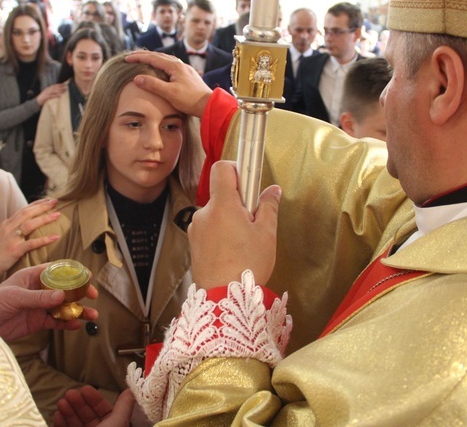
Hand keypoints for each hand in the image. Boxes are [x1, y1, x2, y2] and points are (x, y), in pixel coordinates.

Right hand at [0, 198, 60, 279]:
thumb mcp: (5, 235)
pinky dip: (44, 240)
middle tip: (56, 201)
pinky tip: (55, 237)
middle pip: (27, 213)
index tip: (49, 199)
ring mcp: (11, 238)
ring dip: (44, 219)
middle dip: (42, 206)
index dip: (37, 203)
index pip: (24, 209)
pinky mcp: (14, 250)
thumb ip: (15, 228)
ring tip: (57, 215)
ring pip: (29, 225)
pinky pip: (31, 243)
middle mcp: (9, 228)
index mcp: (8, 223)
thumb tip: (31, 223)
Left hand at [0, 264, 97, 341]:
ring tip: (92, 314)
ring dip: (77, 310)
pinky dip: (67, 323)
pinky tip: (77, 325)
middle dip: (80, 292)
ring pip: (63, 306)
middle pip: (64, 289)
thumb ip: (38, 297)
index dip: (73, 272)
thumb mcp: (15, 297)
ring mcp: (39, 306)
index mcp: (32, 277)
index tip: (87, 275)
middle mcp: (38, 290)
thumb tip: (61, 296)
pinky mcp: (37, 322)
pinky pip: (56, 322)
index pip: (57, 270)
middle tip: (93, 295)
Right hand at [37, 82, 67, 105]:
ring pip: (53, 91)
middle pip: (54, 87)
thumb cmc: (44, 98)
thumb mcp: (48, 94)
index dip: (59, 85)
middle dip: (60, 87)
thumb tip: (60, 93)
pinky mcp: (45, 97)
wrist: (37, 102)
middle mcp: (47, 90)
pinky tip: (59, 96)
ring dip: (59, 91)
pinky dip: (55, 96)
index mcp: (48, 88)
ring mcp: (46, 93)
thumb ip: (53, 93)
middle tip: (66, 88)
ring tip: (64, 92)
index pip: (54, 85)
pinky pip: (51, 96)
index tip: (64, 85)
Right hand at [53, 387, 133, 426]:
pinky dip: (61, 424)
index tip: (85, 389)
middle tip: (69, 393)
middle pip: (88, 416)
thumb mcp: (118, 422)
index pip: (104, 411)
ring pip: (76, 424)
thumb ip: (124, 406)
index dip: (95, 399)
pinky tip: (57, 415)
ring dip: (68, 412)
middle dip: (79, 403)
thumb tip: (132, 390)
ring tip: (61, 401)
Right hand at [126, 50, 212, 116]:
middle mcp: (180, 64)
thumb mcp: (169, 94)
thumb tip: (137, 78)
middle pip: (159, 55)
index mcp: (175, 66)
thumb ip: (153, 85)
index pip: (152, 58)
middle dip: (144, 55)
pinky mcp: (188, 75)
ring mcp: (185, 69)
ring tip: (143, 60)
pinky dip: (161, 64)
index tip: (126, 59)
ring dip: (153, 58)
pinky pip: (171, 64)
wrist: (209, 105)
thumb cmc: (190, 100)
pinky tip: (161, 68)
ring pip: (166, 59)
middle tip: (131, 56)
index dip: (138, 57)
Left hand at [188, 160, 281, 288]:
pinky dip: (220, 233)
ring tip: (244, 242)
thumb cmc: (247, 266)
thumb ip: (268, 206)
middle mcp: (205, 213)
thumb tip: (272, 191)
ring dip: (229, 219)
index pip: (222, 168)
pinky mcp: (194, 243)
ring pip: (216, 213)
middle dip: (239, 202)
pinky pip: (209, 228)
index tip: (249, 181)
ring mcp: (196, 229)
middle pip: (222, 193)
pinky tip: (233, 251)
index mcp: (223, 205)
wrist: (224, 298)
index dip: (237, 169)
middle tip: (254, 221)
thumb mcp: (266, 233)